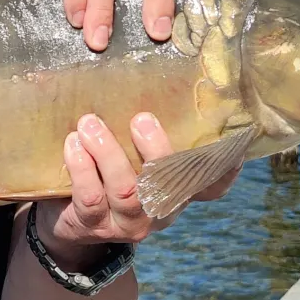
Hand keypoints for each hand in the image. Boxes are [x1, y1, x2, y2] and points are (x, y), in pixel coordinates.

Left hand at [32, 112, 240, 271]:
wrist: (66, 216)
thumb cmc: (105, 172)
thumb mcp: (131, 155)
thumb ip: (144, 133)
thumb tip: (152, 74)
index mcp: (174, 188)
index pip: (210, 184)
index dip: (223, 169)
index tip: (233, 148)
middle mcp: (158, 208)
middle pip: (169, 184)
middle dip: (156, 149)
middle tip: (140, 118)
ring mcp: (127, 222)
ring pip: (127, 191)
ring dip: (108, 152)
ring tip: (89, 123)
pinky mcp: (93, 226)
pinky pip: (91, 198)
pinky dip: (81, 168)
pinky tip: (73, 144)